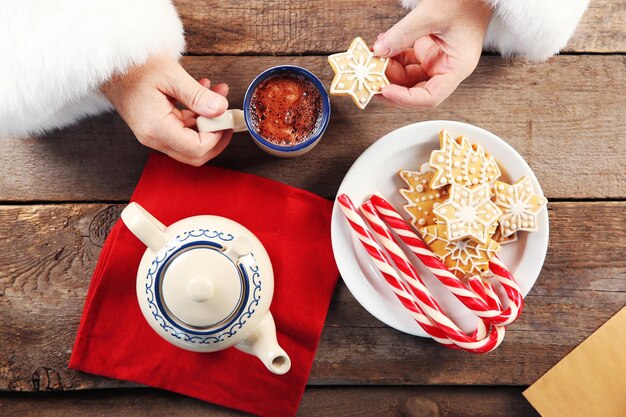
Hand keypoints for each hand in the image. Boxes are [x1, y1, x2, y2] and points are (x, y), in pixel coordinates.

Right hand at [102, 54, 231, 165]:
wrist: (111, 65)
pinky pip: (184, 131)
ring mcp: (155, 136)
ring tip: (217, 91)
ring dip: (209, 121)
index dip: (216, 136)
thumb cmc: (134, 67)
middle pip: (195, 155)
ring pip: (191, 143)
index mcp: (156, 128)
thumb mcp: (170, 75)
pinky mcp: (158, 129)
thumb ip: (197, 96)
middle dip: (217, 136)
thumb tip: (220, 110)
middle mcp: (154, 138)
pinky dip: (197, 116)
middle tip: (227, 116)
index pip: (196, 148)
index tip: (224, 117)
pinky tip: (203, 93)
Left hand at [373, 0, 491, 108]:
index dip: (405, 99)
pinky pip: (406, 61)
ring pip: (407, 77)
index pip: (430, 97)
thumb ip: (403, 34)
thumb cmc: (465, 0)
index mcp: (456, 68)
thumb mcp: (431, 14)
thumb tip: (379, 50)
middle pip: (415, 90)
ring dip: (388, 70)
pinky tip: (380, 47)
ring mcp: (436, 60)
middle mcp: (446, 68)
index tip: (384, 90)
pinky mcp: (428, 51)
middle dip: (391, 86)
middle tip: (369, 79)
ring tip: (371, 59)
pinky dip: (392, 56)